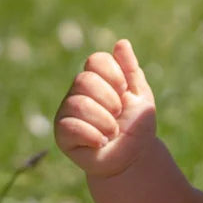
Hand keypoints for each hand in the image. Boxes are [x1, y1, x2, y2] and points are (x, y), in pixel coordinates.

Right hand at [53, 39, 157, 177]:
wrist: (133, 159)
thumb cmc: (136, 127)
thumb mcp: (141, 97)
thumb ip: (131, 70)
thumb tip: (122, 43)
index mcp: (96, 79)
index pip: (95, 60)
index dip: (114, 75)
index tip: (125, 91)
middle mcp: (77, 92)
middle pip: (85, 80)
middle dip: (110, 100)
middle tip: (118, 115)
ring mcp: (67, 112)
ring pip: (79, 104)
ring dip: (105, 121)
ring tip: (112, 133)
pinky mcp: (62, 134)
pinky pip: (71, 127)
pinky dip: (93, 136)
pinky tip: (101, 143)